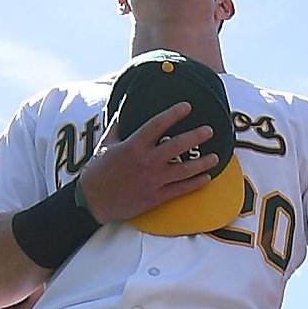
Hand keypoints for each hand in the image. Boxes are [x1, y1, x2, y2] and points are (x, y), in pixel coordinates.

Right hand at [77, 103, 217, 223]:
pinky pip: (180, 190)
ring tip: (215, 157)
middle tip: (209, 130)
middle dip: (195, 137)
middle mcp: (146, 162)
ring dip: (202, 163)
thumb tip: (123, 112)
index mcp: (133, 146)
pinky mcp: (155, 197)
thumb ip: (117, 127)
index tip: (187, 107)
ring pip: (183, 170)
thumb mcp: (105, 145)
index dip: (173, 114)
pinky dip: (195, 184)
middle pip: (176, 146)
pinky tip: (207, 179)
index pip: (157, 125)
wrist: (92, 202)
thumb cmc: (96, 172)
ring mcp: (152, 181)